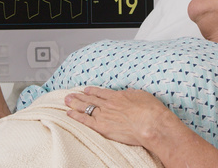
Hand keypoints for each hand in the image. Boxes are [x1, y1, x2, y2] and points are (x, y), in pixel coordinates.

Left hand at [64, 86, 178, 147]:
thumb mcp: (142, 96)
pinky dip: (76, 116)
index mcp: (118, 96)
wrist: (150, 123)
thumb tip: (129, 92)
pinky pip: (85, 120)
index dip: (92, 91)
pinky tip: (68, 113)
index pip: (101, 92)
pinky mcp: (102, 127)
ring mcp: (104, 114)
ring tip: (66, 101)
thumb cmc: (151, 111)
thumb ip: (133, 94)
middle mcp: (108, 104)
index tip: (86, 90)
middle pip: (90, 99)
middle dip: (79, 96)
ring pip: (85, 107)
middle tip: (70, 94)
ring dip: (74, 103)